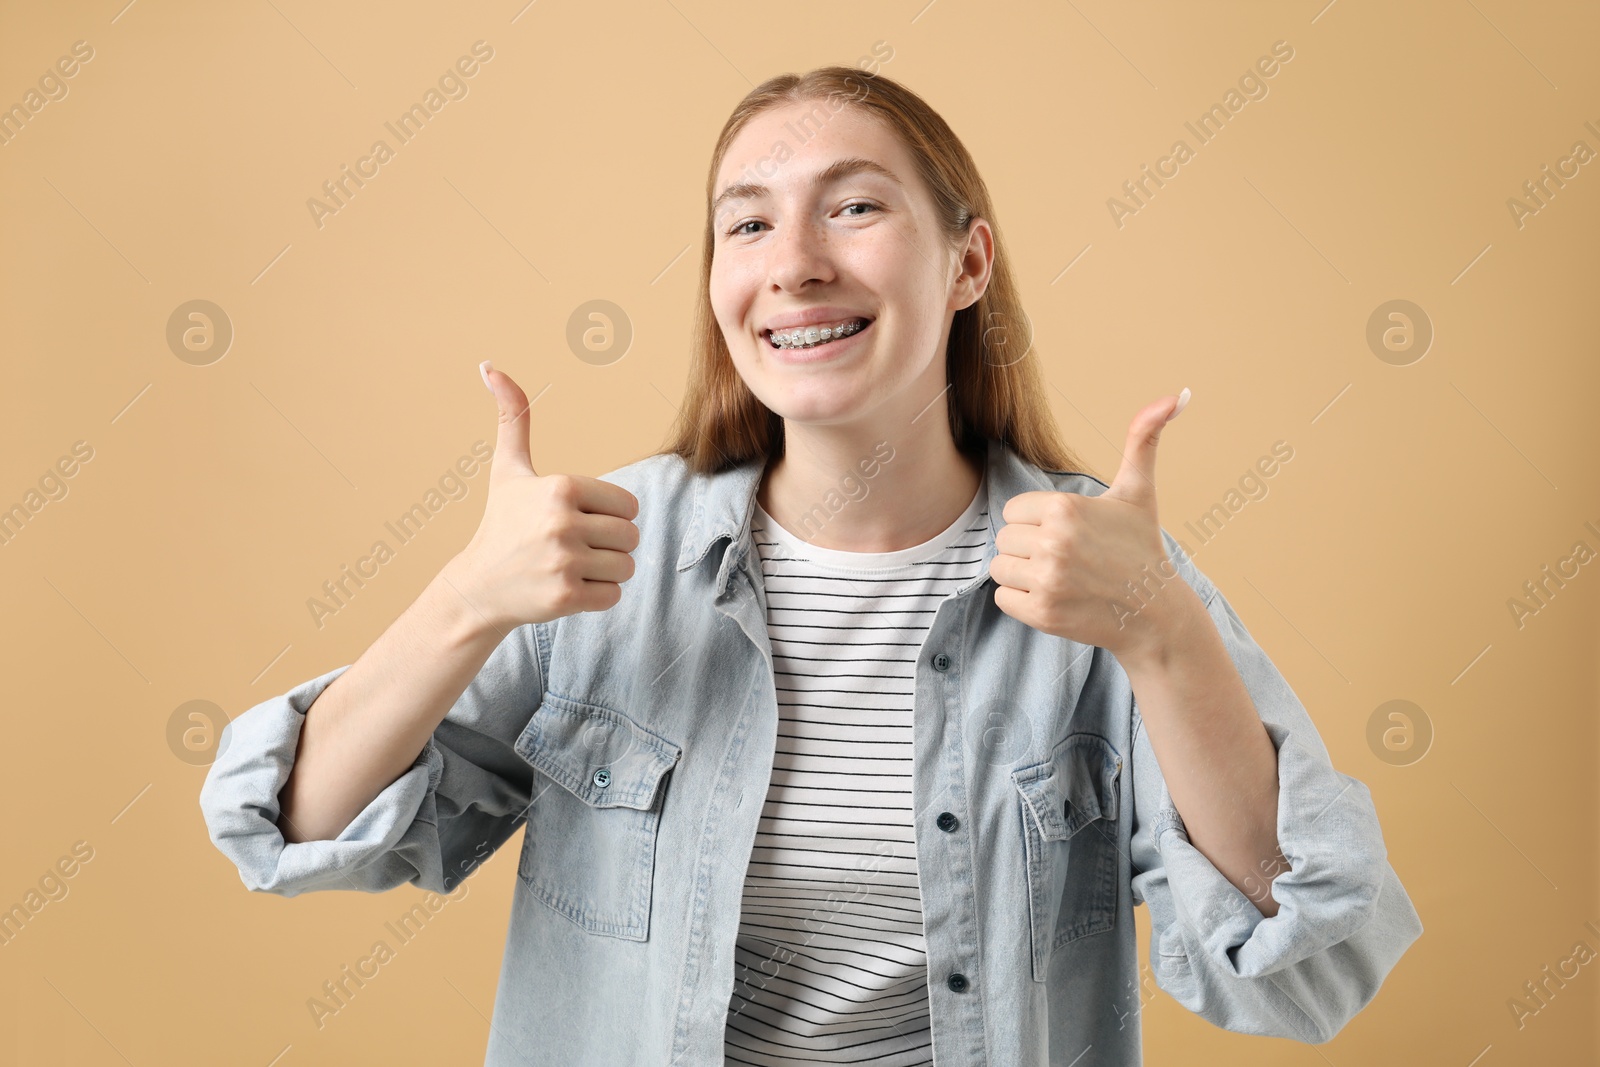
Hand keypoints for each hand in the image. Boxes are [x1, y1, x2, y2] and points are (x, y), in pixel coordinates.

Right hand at [441, 362, 639, 631]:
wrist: (477, 587)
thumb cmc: (501, 524)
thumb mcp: (508, 470)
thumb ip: (512, 418)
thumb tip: (490, 366)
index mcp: (560, 486)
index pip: (628, 504)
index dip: (609, 516)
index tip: (577, 521)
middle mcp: (562, 522)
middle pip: (631, 536)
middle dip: (610, 545)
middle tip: (573, 548)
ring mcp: (564, 561)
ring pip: (626, 567)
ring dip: (605, 572)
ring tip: (570, 567)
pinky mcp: (565, 597)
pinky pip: (614, 595)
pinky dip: (597, 596)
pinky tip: (567, 588)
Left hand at [990, 388, 1191, 659]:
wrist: (1154, 614)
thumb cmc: (1140, 548)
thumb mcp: (1138, 491)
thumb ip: (1143, 438)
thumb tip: (1177, 394)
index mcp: (1066, 507)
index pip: (1014, 510)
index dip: (1036, 521)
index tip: (1066, 532)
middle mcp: (1054, 543)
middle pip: (1004, 538)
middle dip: (1028, 547)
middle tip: (1064, 557)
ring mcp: (1048, 581)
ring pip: (999, 568)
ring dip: (1021, 574)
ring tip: (1059, 576)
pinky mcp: (1042, 614)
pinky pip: (1002, 599)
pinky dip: (1021, 601)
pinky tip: (1054, 597)